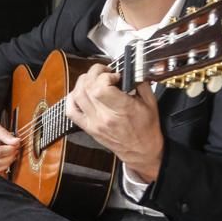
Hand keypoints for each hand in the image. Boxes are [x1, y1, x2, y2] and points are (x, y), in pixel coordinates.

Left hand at [65, 63, 162, 180]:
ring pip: (77, 96)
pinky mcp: (88, 128)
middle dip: (94, 73)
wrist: (141, 151)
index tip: (115, 75)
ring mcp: (94, 123)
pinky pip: (70, 111)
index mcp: (122, 109)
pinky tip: (80, 92)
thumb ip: (141, 83)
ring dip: (83, 82)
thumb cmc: (147, 128)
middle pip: (87, 88)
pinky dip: (71, 98)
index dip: (105, 76)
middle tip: (104, 72)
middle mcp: (105, 116)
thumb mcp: (151, 103)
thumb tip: (131, 69)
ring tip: (94, 79)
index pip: (101, 88)